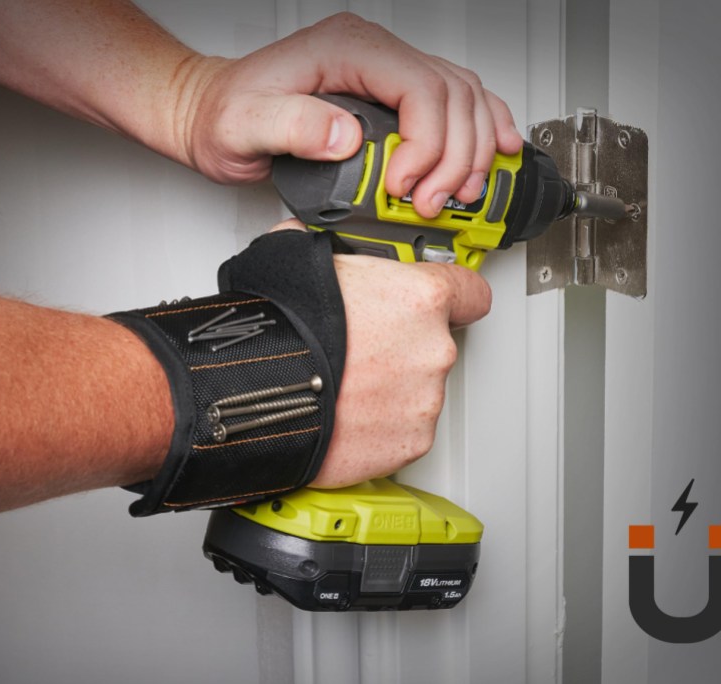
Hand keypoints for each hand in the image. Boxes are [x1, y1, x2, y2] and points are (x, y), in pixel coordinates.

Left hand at [185, 12, 523, 217]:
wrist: (209, 113)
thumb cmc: (223, 115)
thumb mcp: (244, 123)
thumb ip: (292, 126)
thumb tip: (348, 137)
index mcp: (347, 48)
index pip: (420, 87)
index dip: (428, 143)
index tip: (405, 187)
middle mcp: (373, 54)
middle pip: (452, 94)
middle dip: (456, 156)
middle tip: (434, 202)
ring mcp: (384, 72)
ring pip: (462, 98)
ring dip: (474, 149)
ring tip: (461, 192)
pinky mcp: (388, 97)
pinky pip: (452, 103)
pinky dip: (479, 129)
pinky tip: (492, 151)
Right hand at [264, 220, 491, 487]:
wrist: (255, 395)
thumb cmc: (280, 331)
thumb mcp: (297, 258)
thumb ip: (325, 248)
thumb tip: (303, 238)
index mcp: (420, 299)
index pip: (471, 293)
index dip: (453, 297)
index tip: (443, 304)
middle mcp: (433, 351)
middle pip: (434, 345)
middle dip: (401, 347)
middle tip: (359, 350)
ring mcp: (424, 401)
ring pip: (417, 390)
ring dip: (389, 389)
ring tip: (344, 385)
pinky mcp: (409, 444)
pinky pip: (402, 431)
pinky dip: (380, 427)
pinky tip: (346, 414)